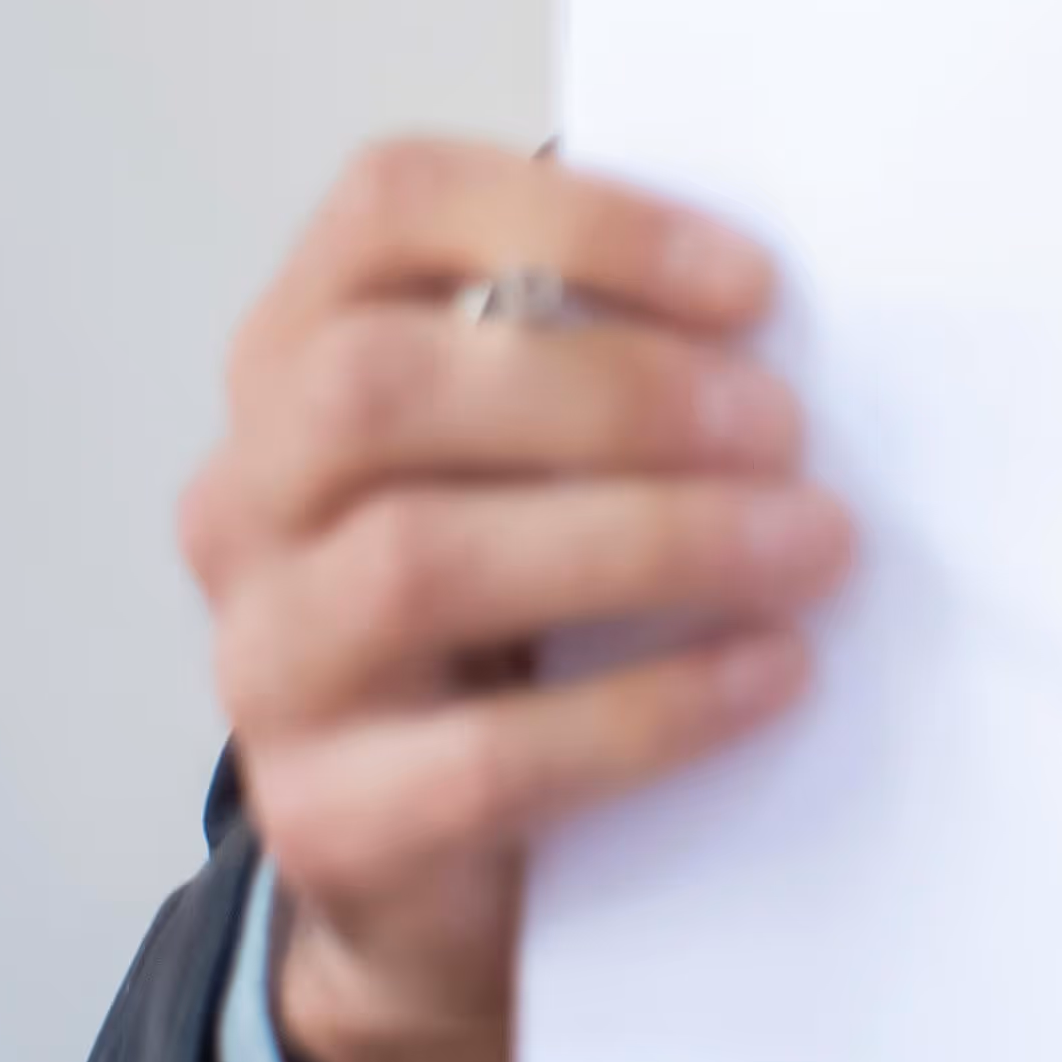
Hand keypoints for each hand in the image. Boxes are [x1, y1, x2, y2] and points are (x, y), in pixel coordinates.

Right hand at [176, 137, 847, 1061]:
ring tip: (813, 546)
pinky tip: (772, 674)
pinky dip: (650, 709)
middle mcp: (248, 492)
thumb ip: (614, 360)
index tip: (755, 285)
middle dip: (612, 394)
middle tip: (787, 429)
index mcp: (302, 352)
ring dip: (650, 542)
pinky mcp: (322, 812)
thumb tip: (803, 322)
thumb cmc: (526, 598)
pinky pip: (480, 755)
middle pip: (378, 386)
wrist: (437, 852)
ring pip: (416, 564)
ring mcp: (267, 655)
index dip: (576, 221)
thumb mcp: (547, 455)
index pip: (387, 209)